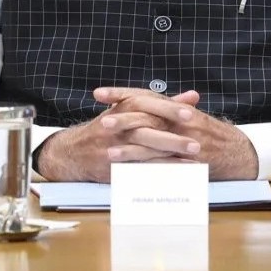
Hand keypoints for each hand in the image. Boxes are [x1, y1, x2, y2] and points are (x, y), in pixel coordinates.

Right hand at [36, 89, 198, 182]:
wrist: (74, 151)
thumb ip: (166, 104)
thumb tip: (193, 96)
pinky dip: (158, 171)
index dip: (169, 108)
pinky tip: (176, 174)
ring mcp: (114, 146)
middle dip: (173, 135)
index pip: (149, 104)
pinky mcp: (113, 165)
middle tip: (197, 141)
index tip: (192, 112)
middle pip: (148, 128)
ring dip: (169, 156)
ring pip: (144, 150)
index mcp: (124, 107)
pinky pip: (138, 168)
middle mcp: (118, 125)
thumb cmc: (109, 128)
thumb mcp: (133, 110)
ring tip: (191, 160)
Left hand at [97, 88, 258, 180]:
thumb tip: (141, 98)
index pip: (143, 95)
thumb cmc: (209, 132)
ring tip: (108, 151)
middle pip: (147, 117)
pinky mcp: (188, 161)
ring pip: (154, 143)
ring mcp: (184, 141)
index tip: (99, 93)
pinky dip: (147, 169)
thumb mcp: (188, 115)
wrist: (237, 151)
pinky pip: (165, 165)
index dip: (120, 93)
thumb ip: (165, 106)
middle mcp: (180, 120)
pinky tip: (134, 174)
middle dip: (123, 120)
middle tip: (102, 123)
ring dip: (130, 148)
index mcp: (175, 107)